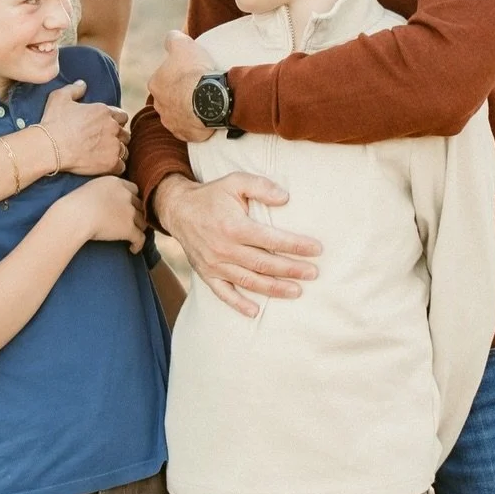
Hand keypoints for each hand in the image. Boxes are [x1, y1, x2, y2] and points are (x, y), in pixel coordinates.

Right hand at [41, 80, 129, 175]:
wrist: (50, 147)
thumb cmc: (54, 122)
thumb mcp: (60, 97)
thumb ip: (74, 89)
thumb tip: (83, 84)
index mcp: (104, 111)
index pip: (122, 116)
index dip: (116, 122)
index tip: (106, 127)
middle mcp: (112, 127)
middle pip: (125, 133)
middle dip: (118, 138)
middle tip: (105, 143)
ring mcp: (113, 146)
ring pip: (125, 150)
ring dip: (117, 152)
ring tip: (105, 155)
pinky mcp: (110, 163)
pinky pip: (121, 166)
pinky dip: (115, 167)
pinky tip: (105, 166)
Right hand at [71, 176, 145, 251]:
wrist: (75, 216)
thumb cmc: (75, 204)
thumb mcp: (91, 188)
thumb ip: (102, 190)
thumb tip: (101, 200)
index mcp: (117, 183)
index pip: (134, 190)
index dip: (133, 199)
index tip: (129, 206)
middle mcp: (126, 196)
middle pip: (140, 205)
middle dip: (138, 213)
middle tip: (134, 222)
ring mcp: (129, 212)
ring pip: (143, 222)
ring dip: (140, 229)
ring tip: (134, 237)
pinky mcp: (129, 228)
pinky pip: (140, 238)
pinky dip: (138, 245)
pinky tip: (133, 249)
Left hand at [147, 31, 216, 141]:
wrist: (209, 100)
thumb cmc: (194, 72)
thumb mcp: (183, 45)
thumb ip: (173, 38)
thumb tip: (170, 37)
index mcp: (155, 84)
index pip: (163, 78)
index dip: (177, 74)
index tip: (190, 73)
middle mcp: (159, 105)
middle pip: (169, 98)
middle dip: (180, 94)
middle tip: (197, 88)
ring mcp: (171, 122)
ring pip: (178, 114)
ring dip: (187, 110)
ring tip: (203, 103)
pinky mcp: (184, 134)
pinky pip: (189, 129)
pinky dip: (196, 124)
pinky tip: (206, 116)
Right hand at [155, 174, 320, 317]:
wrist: (178, 209)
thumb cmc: (212, 195)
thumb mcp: (235, 181)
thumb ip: (261, 186)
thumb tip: (285, 198)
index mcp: (234, 226)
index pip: (272, 240)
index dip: (296, 246)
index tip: (317, 250)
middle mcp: (225, 248)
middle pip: (264, 264)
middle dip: (291, 270)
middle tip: (313, 273)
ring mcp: (215, 264)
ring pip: (249, 281)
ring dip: (274, 289)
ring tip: (296, 291)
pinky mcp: (206, 274)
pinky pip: (223, 293)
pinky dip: (238, 304)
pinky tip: (255, 312)